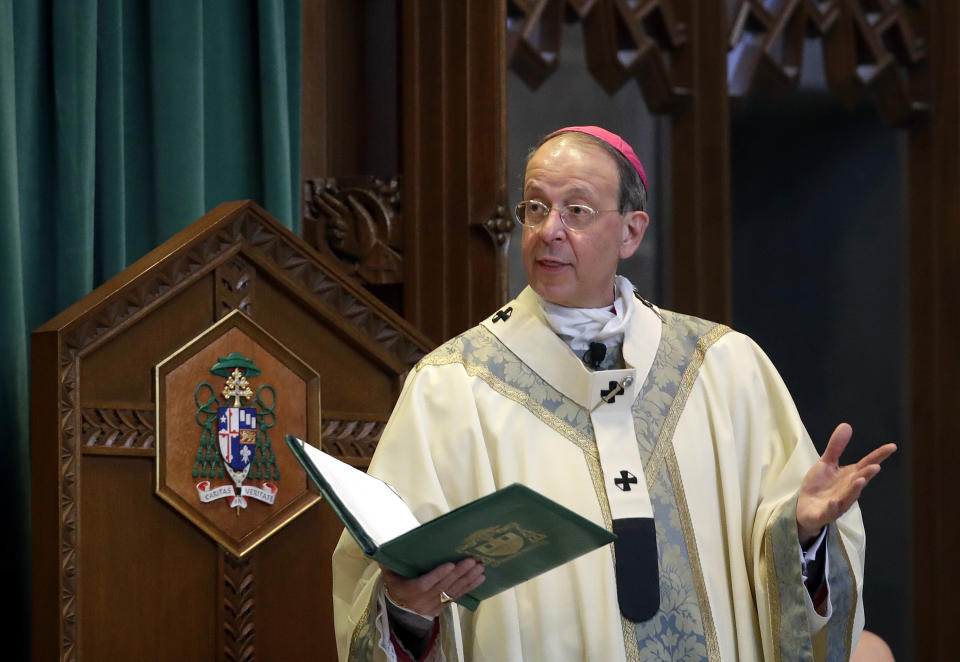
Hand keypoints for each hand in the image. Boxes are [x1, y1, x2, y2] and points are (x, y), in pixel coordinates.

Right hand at [380, 558, 485, 618]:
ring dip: (468, 580)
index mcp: (408, 591)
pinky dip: (469, 588)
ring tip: (480, 569)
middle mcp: (422, 601)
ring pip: (452, 593)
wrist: (397, 612)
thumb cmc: (395, 587)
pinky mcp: (440, 609)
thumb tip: (384, 548)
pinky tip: (479, 579)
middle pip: (442, 587)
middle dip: (459, 574)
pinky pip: (456, 598)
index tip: (450, 564)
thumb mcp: (389, 576)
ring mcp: (433, 607)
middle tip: (472, 561)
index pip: (425, 584)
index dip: (438, 575)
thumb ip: (388, 563)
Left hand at [796, 423, 896, 544]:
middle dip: (867, 474)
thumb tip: (846, 425)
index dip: (879, 455)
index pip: (867, 464)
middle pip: (860, 480)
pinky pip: (831, 511)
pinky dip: (834, 507)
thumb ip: (836, 447)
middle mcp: (848, 489)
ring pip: (849, 496)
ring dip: (855, 489)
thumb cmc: (820, 486)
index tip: (892, 446)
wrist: (805, 509)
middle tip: (876, 466)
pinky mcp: (825, 513)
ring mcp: (838, 502)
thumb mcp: (826, 463)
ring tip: (861, 481)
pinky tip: (834, 501)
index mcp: (849, 476)